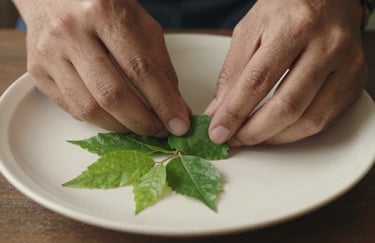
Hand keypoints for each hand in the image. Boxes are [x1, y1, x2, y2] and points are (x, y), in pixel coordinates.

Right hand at [13, 0, 190, 135]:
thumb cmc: (104, 8)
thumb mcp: (141, 25)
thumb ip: (161, 66)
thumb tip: (177, 108)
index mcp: (104, 13)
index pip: (140, 69)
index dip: (163, 103)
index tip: (179, 124)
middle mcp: (71, 33)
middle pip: (111, 94)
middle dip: (142, 122)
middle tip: (160, 131)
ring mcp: (49, 54)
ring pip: (89, 108)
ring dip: (121, 126)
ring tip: (140, 126)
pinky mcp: (38, 72)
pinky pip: (72, 109)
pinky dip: (100, 119)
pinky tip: (115, 116)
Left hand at [205, 0, 366, 145]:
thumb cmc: (286, 10)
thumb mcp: (250, 30)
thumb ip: (233, 72)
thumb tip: (219, 111)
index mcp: (293, 27)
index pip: (258, 80)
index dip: (235, 112)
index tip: (218, 132)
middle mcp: (326, 46)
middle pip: (287, 106)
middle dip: (254, 132)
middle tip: (234, 139)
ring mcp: (346, 64)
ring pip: (309, 119)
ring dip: (275, 137)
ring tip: (252, 136)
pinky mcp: (355, 80)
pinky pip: (326, 119)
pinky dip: (296, 133)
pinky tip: (277, 130)